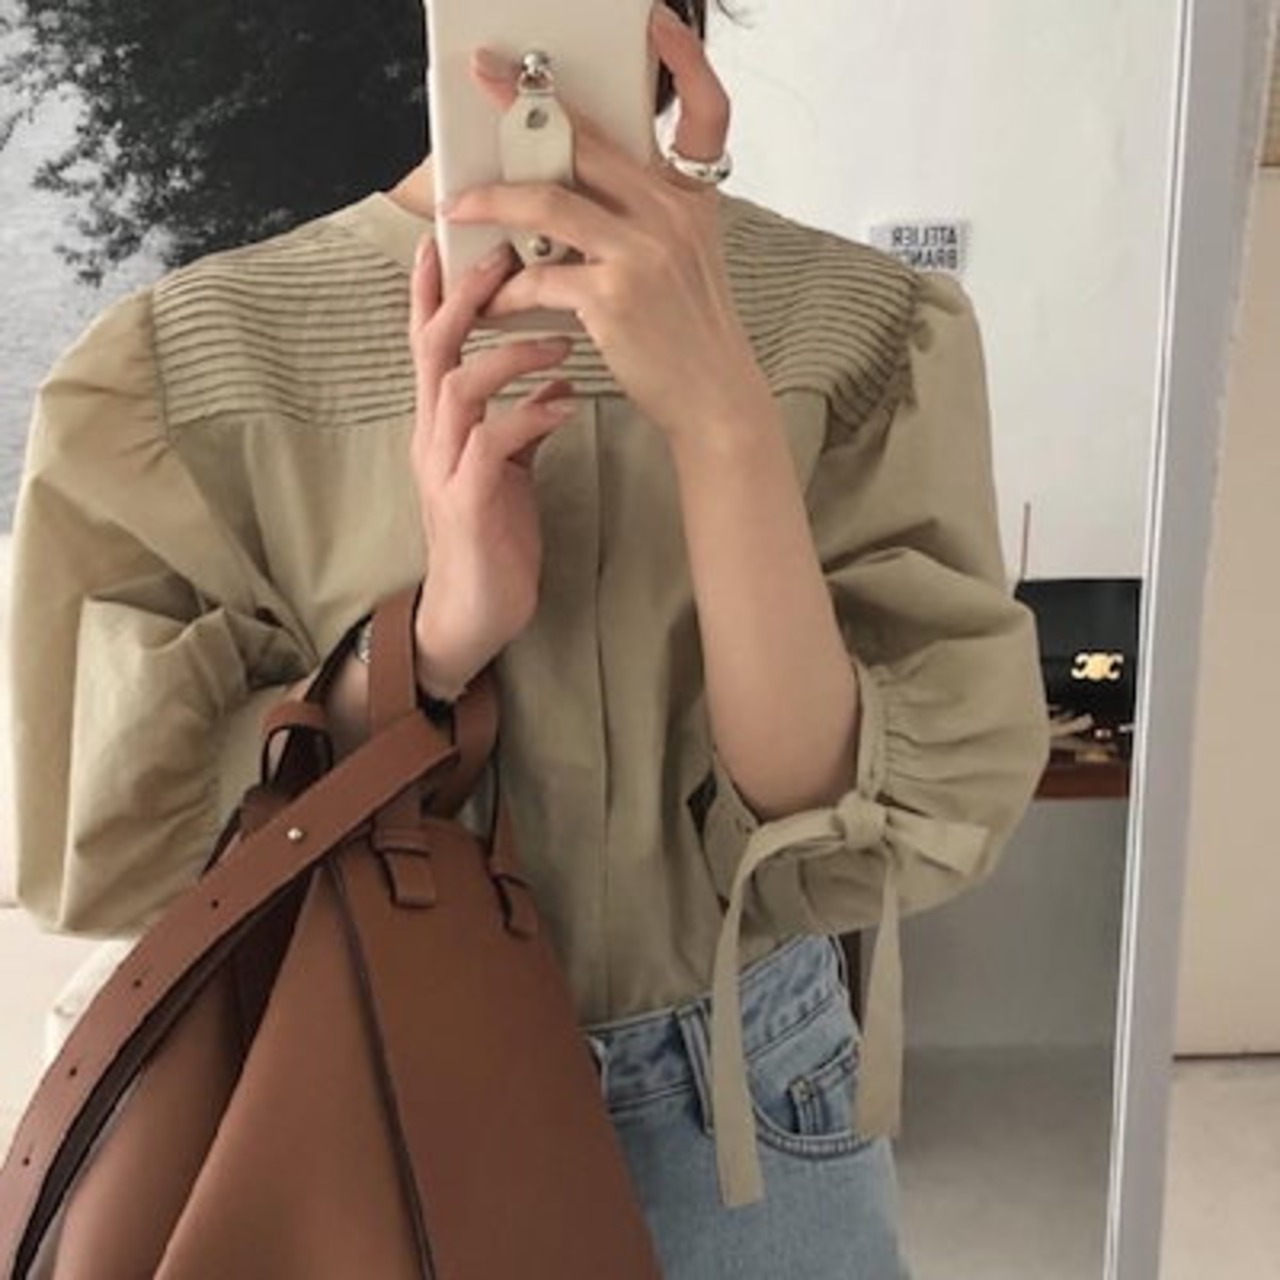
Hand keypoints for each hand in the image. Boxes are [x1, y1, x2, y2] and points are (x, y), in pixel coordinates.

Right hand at [409, 236, 579, 694]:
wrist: (472, 617)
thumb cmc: (493, 539)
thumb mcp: (506, 470)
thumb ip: (520, 421)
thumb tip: (554, 379)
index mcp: (439, 423)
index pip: (429, 340)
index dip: (435, 287)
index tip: (456, 234)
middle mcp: (431, 436)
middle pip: (433, 346)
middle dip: (467, 296)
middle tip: (510, 256)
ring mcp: (444, 469)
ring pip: (459, 387)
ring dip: (509, 353)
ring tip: (560, 340)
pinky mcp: (467, 503)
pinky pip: (491, 444)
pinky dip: (529, 415)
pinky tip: (564, 403)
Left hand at [443, 5, 775, 445]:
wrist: (716, 401)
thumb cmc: (691, 337)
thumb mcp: (684, 264)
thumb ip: (642, 220)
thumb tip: (566, 197)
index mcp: (691, 201)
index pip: (708, 111)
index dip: (687, 58)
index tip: (656, 19)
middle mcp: (672, 215)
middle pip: (590, 142)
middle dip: (526, 105)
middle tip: (486, 78)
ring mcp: (644, 252)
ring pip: (548, 202)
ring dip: (491, 201)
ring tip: (455, 204)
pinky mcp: (614, 297)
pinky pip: (539, 276)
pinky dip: (506, 290)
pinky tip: (489, 303)